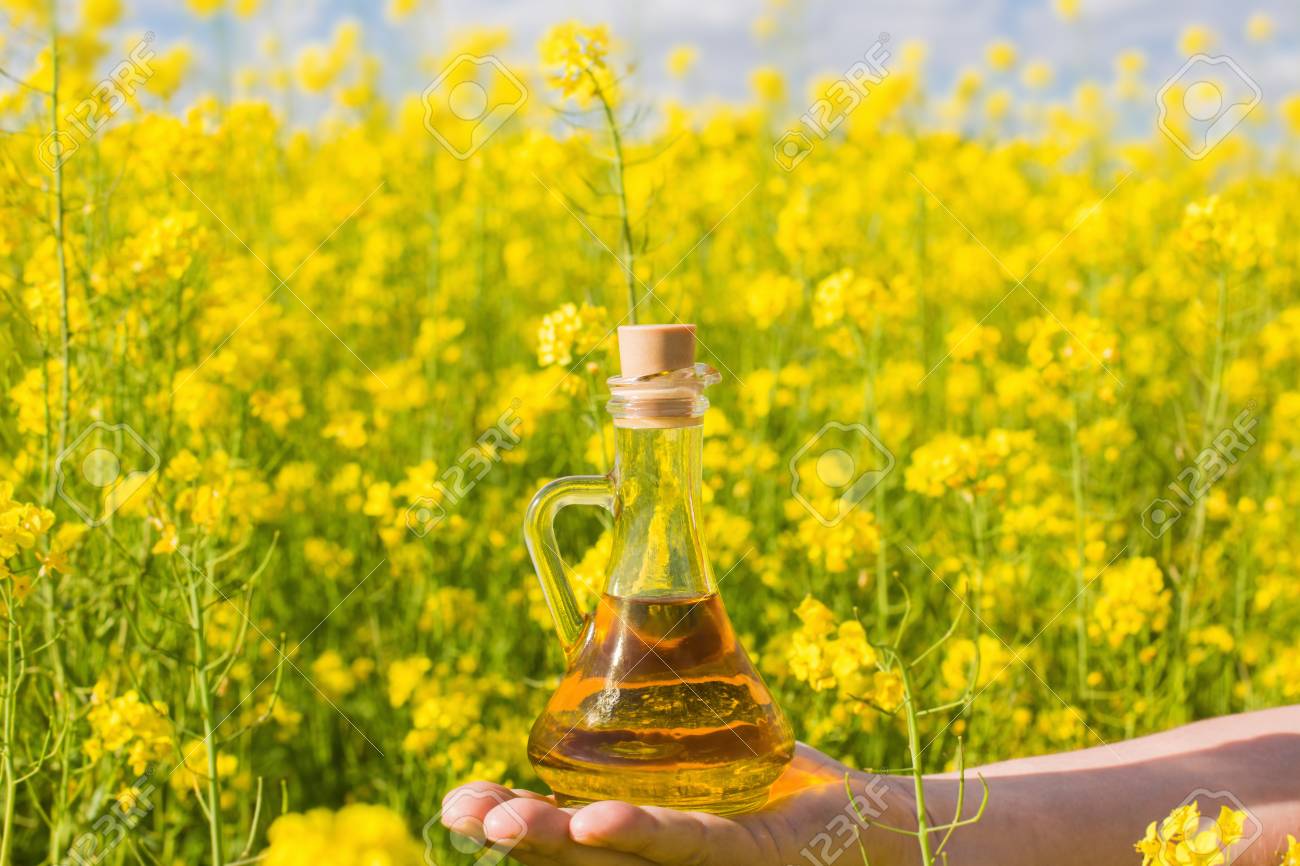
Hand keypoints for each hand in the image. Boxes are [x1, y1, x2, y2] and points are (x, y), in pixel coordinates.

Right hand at [439, 744, 916, 865]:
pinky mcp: (744, 854)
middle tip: (459, 814)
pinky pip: (686, 844)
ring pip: (614, 857)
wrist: (870, 820)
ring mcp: (698, 864)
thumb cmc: (775, 784)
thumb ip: (646, 714)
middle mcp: (657, 860)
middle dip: (511, 834)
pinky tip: (599, 820)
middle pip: (571, 854)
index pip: (556, 830)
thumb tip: (593, 628)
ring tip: (503, 823)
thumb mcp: (698, 746)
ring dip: (556, 841)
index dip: (500, 817)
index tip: (455, 803)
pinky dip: (640, 831)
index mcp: (637, 835)